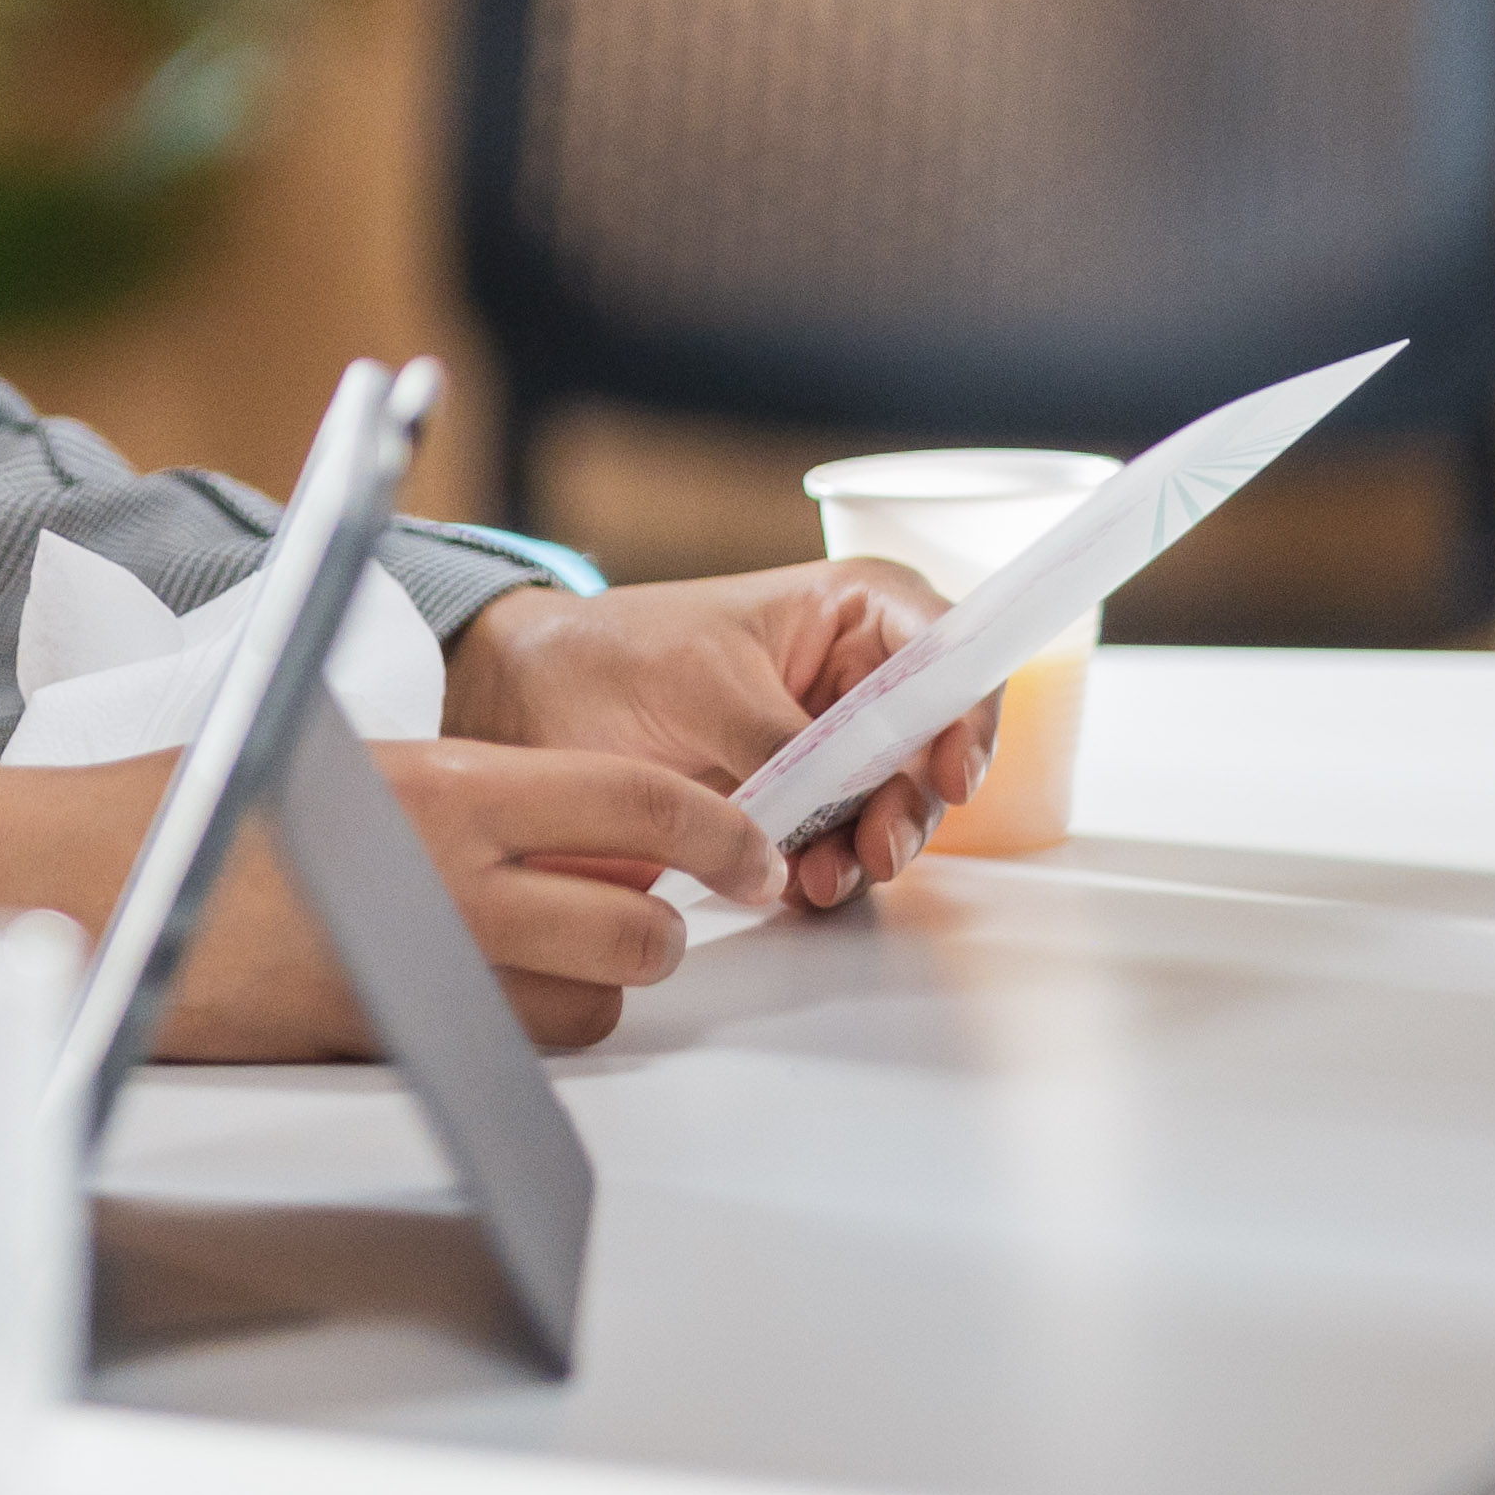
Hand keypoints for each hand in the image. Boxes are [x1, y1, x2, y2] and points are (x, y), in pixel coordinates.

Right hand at [148, 737, 786, 1059]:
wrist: (93, 885)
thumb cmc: (207, 807)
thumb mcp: (357, 758)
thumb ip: (471, 791)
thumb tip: (568, 823)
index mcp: (450, 787)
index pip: (639, 808)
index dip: (722, 836)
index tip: (753, 853)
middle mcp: (451, 882)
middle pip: (637, 932)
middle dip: (657, 930)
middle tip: (635, 913)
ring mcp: (420, 974)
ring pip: (586, 1012)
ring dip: (586, 989)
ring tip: (530, 954)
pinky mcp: (385, 1042)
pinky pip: (501, 1053)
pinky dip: (512, 1036)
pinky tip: (461, 995)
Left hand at [440, 567, 994, 906]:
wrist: (528, 703)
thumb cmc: (610, 655)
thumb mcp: (700, 682)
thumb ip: (782, 736)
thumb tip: (838, 798)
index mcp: (855, 609)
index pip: (950, 651)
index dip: (966, 712)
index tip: (949, 771)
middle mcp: (861, 676)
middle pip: (935, 745)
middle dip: (914, 803)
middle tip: (879, 848)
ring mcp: (834, 746)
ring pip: (895, 806)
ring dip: (873, 848)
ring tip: (823, 877)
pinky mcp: (801, 806)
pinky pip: (842, 844)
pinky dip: (832, 869)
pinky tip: (800, 885)